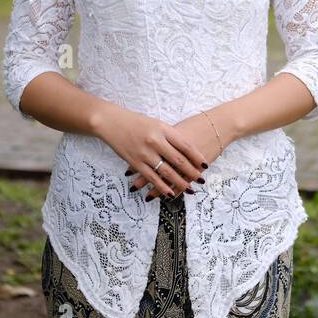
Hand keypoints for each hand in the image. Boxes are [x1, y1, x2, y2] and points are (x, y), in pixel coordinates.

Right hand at [94, 108, 208, 199]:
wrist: (112, 122)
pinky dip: (162, 187)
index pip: (185, 145)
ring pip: (167, 172)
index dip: (197, 157)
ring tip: (190, 189)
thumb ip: (171, 136)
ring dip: (180, 183)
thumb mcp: (157, 124)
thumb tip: (188, 151)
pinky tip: (170, 194)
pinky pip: (151, 178)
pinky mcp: (135, 163)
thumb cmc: (137, 122)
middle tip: (201, 180)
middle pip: (178, 160)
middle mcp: (155, 141)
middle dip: (192, 172)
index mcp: (163, 129)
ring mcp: (145, 153)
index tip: (205, 166)